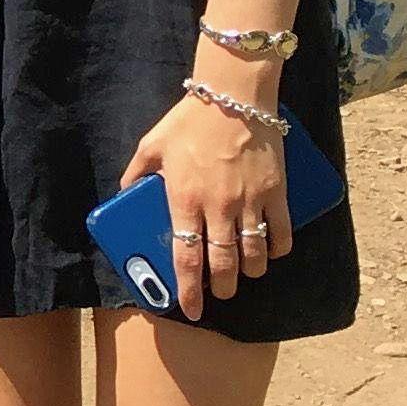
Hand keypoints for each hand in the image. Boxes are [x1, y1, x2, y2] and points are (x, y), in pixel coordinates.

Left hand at [115, 89, 290, 320]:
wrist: (234, 96)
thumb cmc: (190, 120)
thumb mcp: (152, 144)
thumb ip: (137, 173)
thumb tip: (125, 192)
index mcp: (184, 200)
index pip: (186, 258)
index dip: (189, 290)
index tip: (191, 309)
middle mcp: (217, 208)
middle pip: (222, 264)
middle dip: (223, 288)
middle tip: (222, 295)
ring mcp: (250, 202)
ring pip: (253, 254)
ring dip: (251, 272)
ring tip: (246, 275)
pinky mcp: (276, 192)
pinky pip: (281, 231)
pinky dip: (278, 248)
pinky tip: (273, 253)